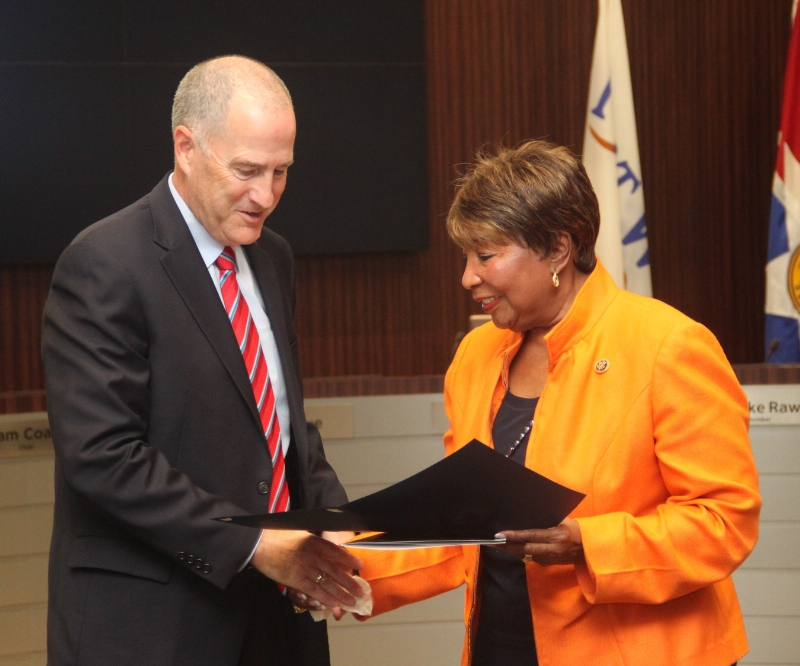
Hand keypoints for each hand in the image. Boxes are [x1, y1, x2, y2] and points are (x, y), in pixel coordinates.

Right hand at [250, 529, 364, 607]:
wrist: (259, 542)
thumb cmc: (278, 536)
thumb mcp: (301, 533)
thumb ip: (314, 541)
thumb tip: (327, 547)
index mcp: (315, 541)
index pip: (337, 552)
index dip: (350, 560)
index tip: (360, 566)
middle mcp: (313, 555)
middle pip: (336, 570)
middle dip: (350, 582)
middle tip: (361, 591)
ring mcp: (305, 568)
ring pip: (327, 583)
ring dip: (341, 593)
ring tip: (352, 601)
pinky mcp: (295, 579)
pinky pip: (314, 590)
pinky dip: (325, 597)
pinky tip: (334, 603)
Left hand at [494, 518, 583, 566]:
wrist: (589, 549)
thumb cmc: (576, 530)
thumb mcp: (563, 521)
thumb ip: (547, 522)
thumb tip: (527, 518)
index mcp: (555, 536)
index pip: (530, 536)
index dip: (513, 536)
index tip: (498, 535)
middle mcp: (551, 549)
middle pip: (523, 550)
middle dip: (505, 547)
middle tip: (489, 543)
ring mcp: (549, 559)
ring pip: (525, 554)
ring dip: (511, 549)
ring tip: (496, 543)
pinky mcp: (548, 564)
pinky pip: (531, 556)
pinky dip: (522, 551)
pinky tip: (514, 545)